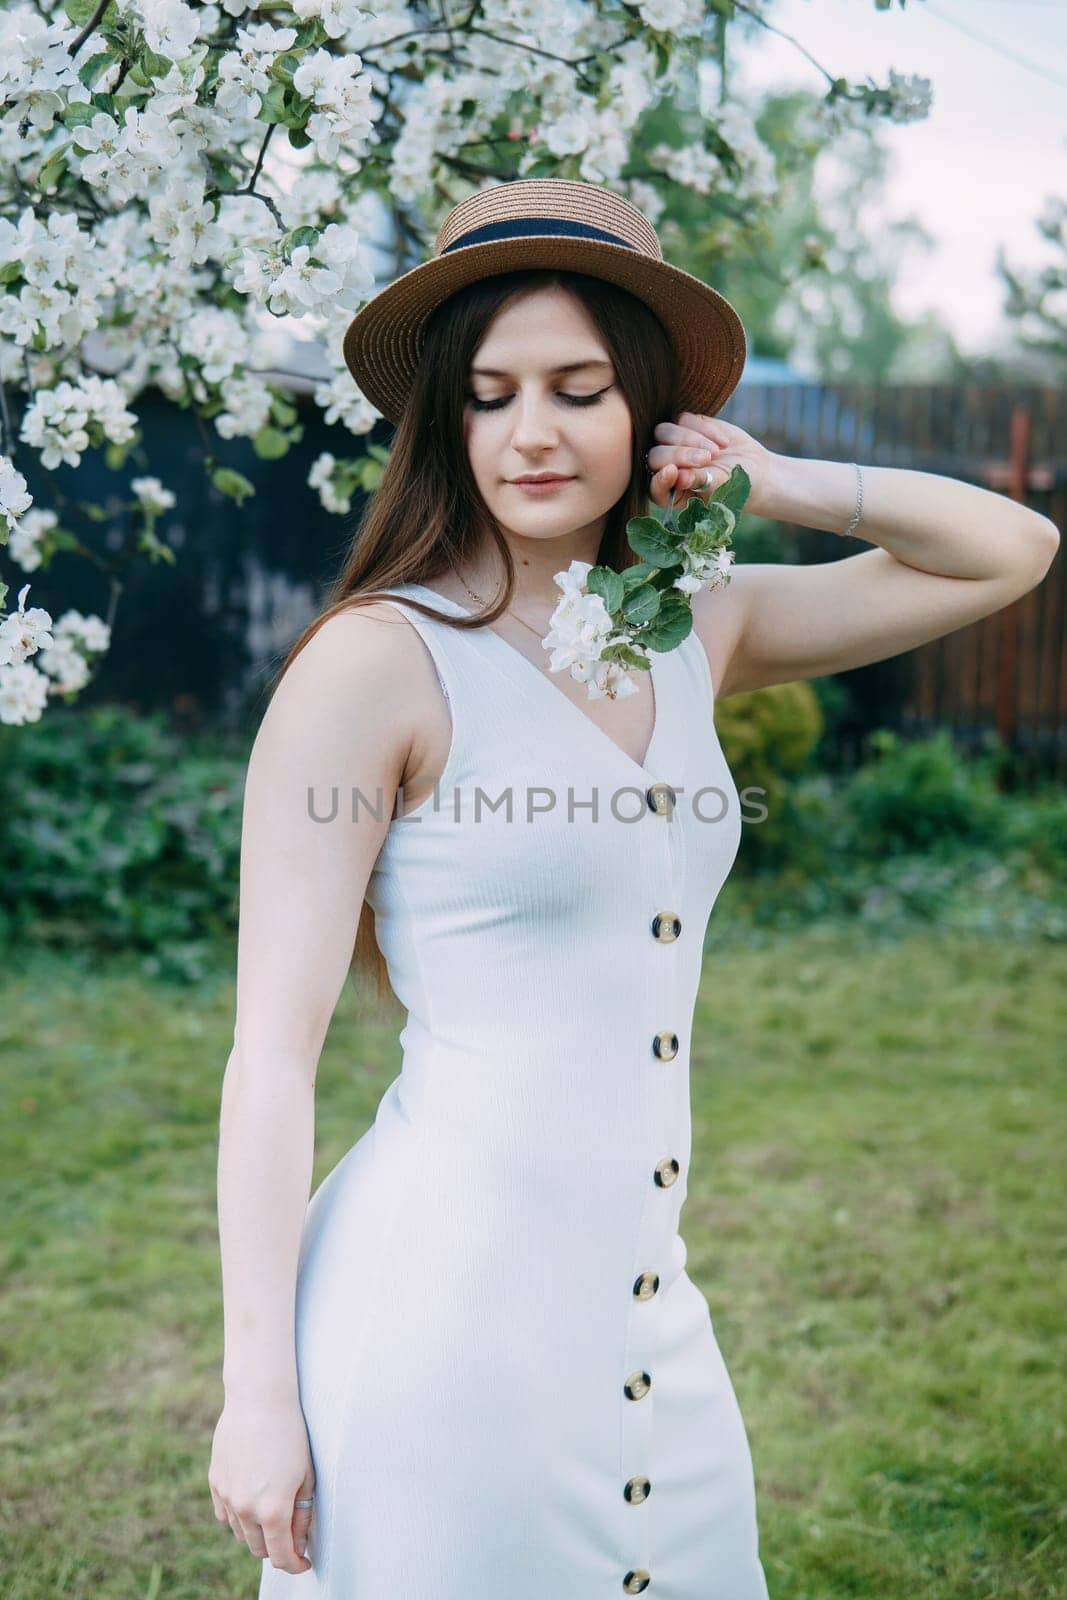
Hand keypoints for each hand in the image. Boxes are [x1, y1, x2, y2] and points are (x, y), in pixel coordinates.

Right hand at [208, 1395, 315, 1574]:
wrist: (259, 1400)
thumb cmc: (291, 1435)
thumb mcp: (306, 1477)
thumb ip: (301, 1517)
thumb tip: (298, 1546)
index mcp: (272, 1511)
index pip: (281, 1557)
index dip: (295, 1565)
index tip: (303, 1562)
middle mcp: (245, 1509)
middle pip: (259, 1549)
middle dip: (276, 1546)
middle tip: (290, 1532)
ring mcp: (226, 1497)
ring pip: (241, 1534)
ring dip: (256, 1531)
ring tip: (272, 1508)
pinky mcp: (215, 1483)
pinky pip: (225, 1514)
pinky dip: (238, 1516)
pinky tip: (251, 1499)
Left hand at [646, 412, 776, 512]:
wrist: (753, 469)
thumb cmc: (734, 486)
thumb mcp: (720, 486)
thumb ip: (699, 481)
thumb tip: (679, 477)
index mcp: (668, 492)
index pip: (653, 486)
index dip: (660, 479)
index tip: (672, 471)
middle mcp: (664, 467)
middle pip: (656, 455)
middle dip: (681, 456)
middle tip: (707, 459)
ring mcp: (672, 444)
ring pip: (664, 432)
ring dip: (691, 440)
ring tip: (716, 452)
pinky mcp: (686, 424)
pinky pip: (684, 419)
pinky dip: (704, 429)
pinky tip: (723, 442)